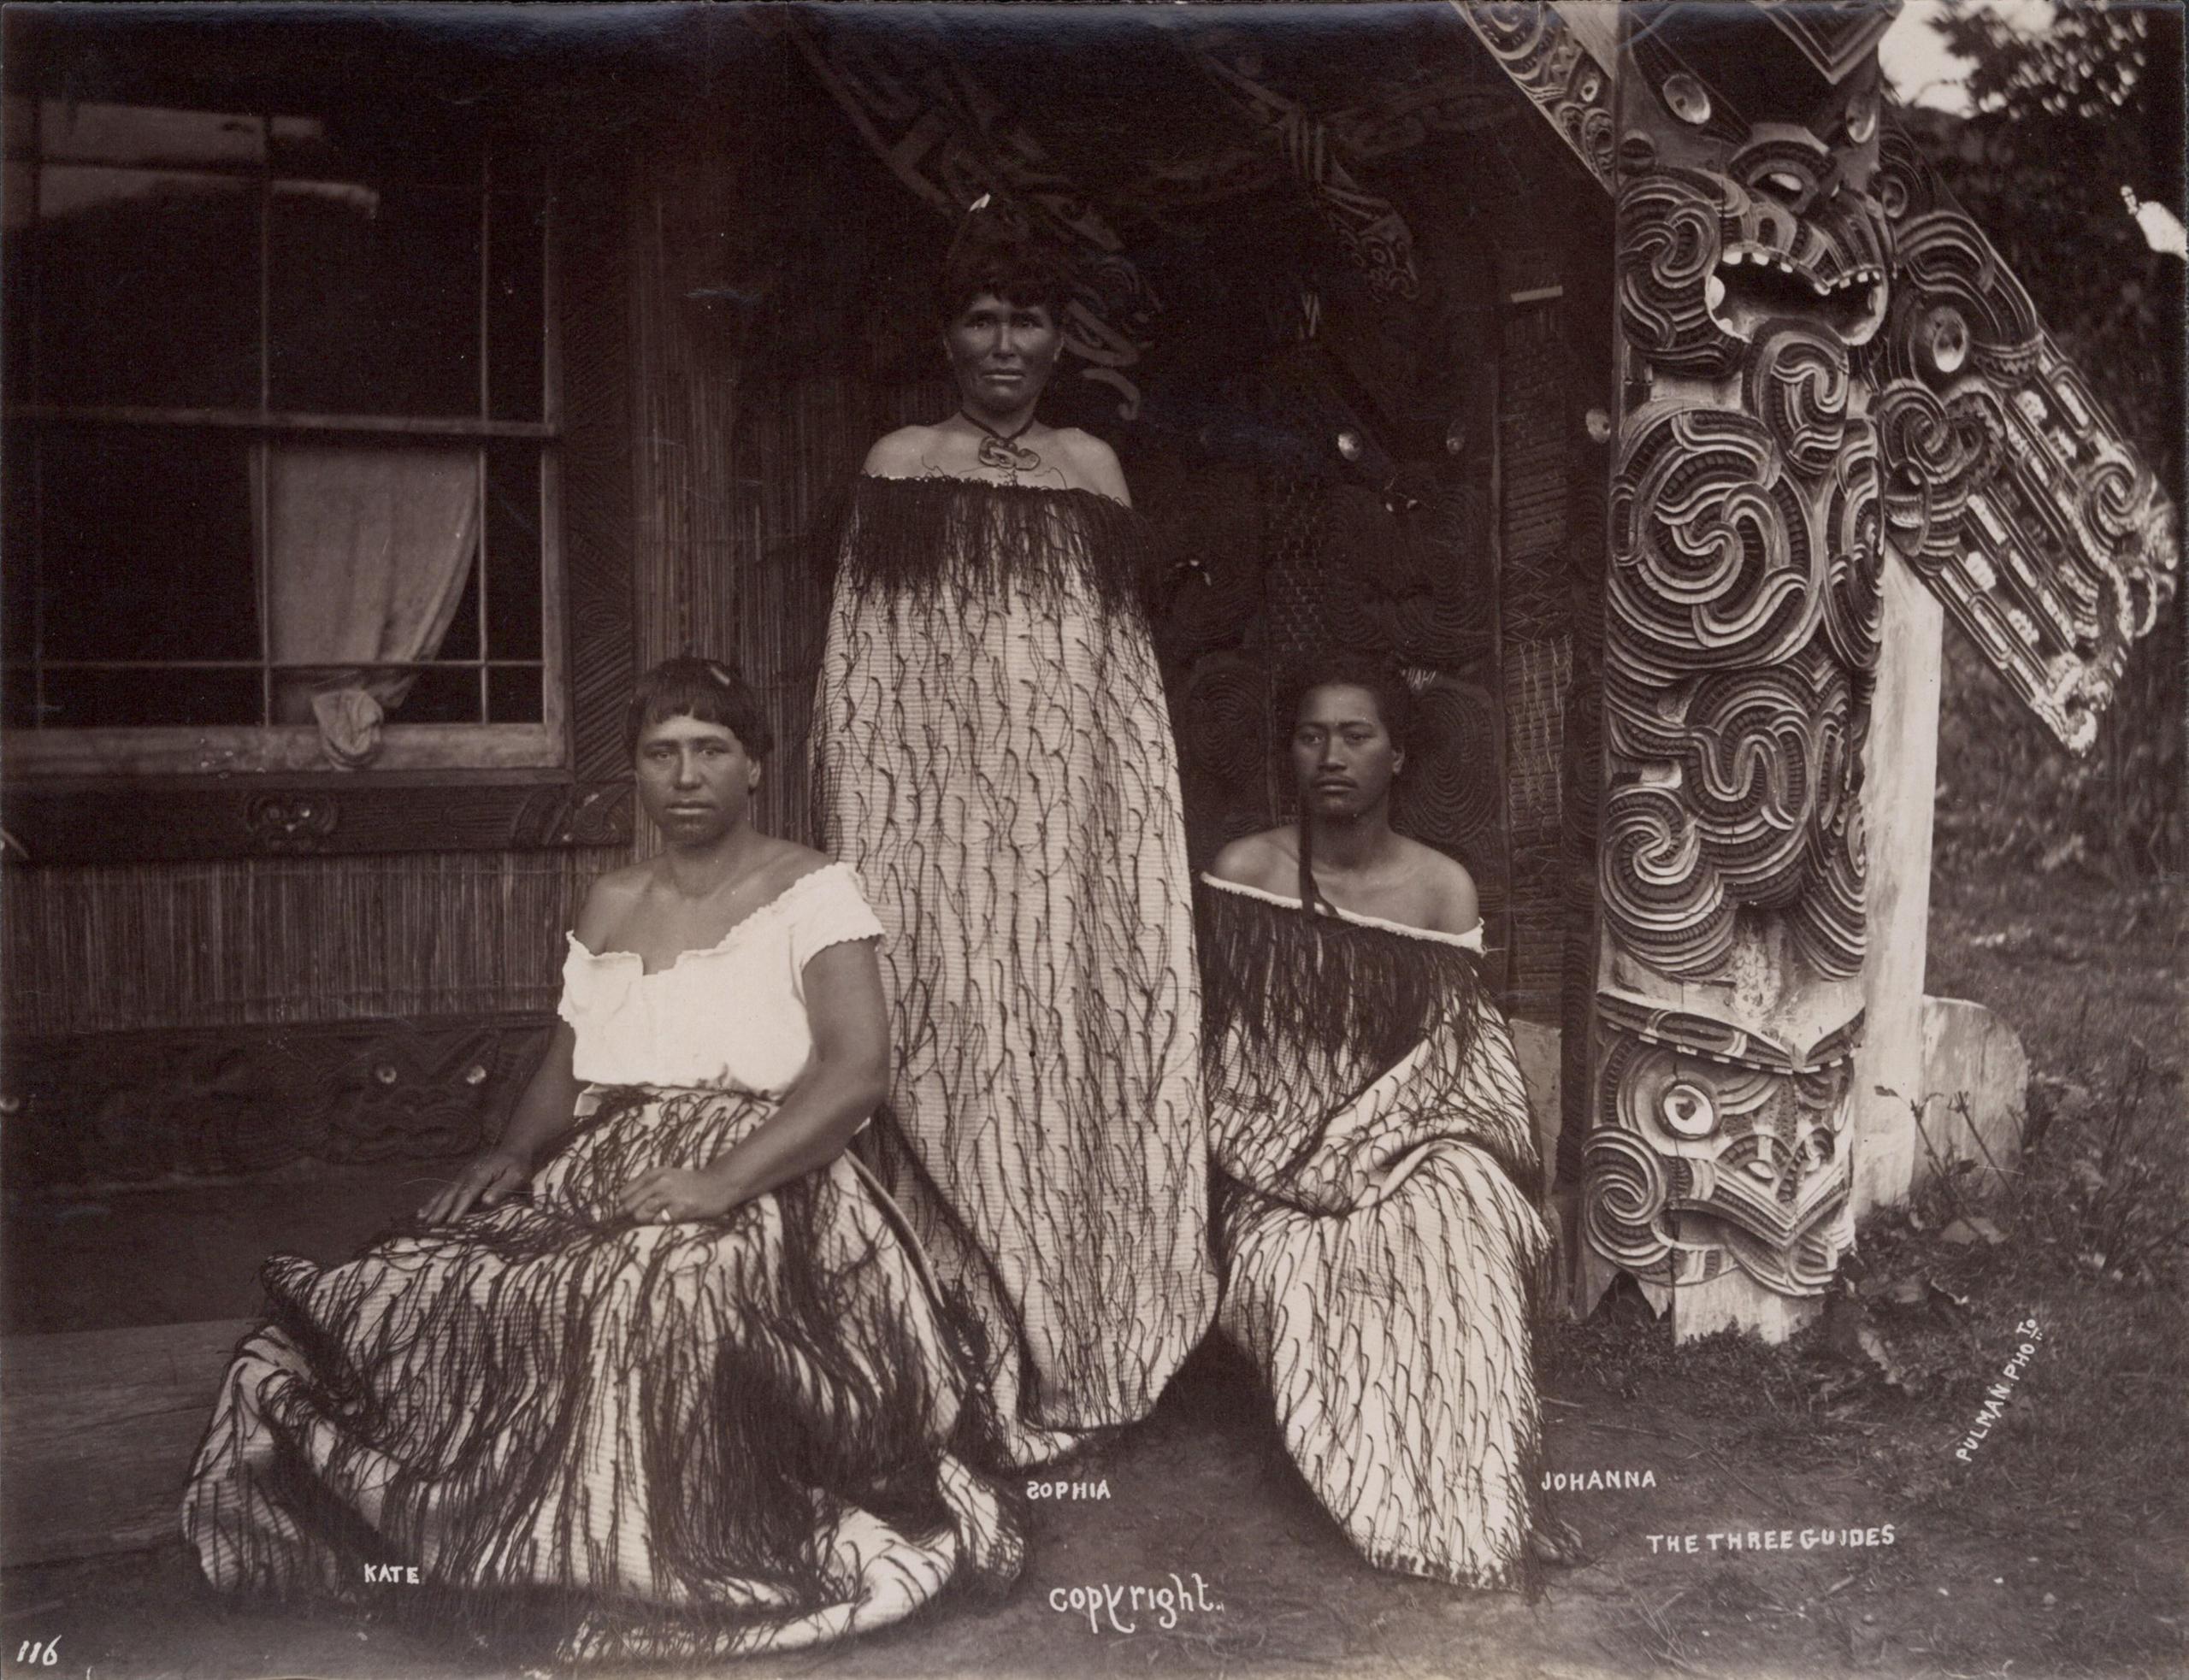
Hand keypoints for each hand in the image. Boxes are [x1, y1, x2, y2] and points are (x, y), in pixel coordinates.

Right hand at [420, 1148, 528, 1224]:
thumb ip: (502, 1188)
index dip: (460, 1207)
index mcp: (482, 1173)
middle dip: (441, 1209)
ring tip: (421, 1219)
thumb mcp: (517, 1176)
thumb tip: (487, 1201)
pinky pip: (444, 1191)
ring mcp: (461, 1175)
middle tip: (431, 1224)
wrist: (513, 1151)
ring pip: (445, 1192)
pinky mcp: (458, 1179)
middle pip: (453, 1193)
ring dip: (433, 1206)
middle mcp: (467, 1173)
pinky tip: (422, 1212)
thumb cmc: (517, 1166)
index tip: (451, 1222)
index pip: (469, 1192)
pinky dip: (432, 1202)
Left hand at [615, 1164, 741, 1226]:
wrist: (718, 1184)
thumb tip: (621, 1205)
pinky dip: (660, 1222)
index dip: (622, 1204)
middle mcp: (660, 1182)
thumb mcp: (665, 1176)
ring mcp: (672, 1195)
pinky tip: (668, 1218)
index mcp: (654, 1173)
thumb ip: (645, 1187)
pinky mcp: (683, 1208)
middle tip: (639, 1219)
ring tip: (655, 1217)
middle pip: (629, 1205)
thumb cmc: (689, 1183)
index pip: (624, 1193)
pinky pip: (660, 1221)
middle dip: (630, 1215)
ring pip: (641, 1214)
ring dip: (644, 1220)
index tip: (624, 1212)